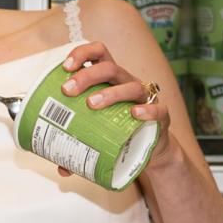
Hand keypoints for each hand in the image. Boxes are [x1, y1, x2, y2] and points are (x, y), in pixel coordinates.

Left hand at [53, 40, 171, 176]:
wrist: (151, 150)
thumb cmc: (119, 132)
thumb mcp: (97, 134)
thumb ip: (78, 147)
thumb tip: (61, 168)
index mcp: (109, 80)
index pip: (98, 53)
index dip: (82, 54)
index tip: (66, 67)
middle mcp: (126, 83)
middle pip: (109, 67)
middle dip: (87, 75)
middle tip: (68, 90)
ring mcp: (145, 98)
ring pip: (130, 86)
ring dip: (110, 93)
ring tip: (92, 104)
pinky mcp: (161, 116)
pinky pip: (158, 109)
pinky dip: (147, 110)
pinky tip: (135, 114)